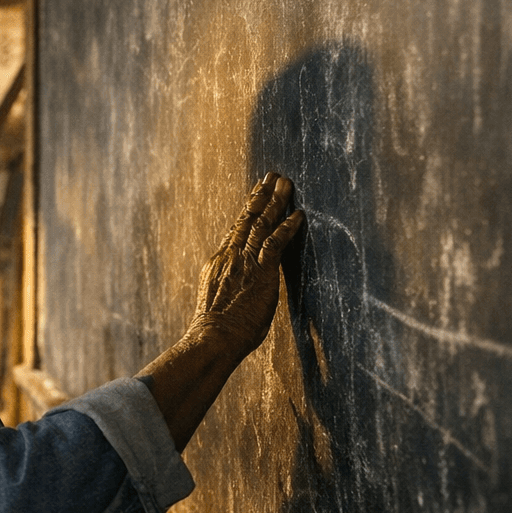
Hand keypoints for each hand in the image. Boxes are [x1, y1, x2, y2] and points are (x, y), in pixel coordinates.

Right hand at [184, 172, 304, 357]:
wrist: (213, 336)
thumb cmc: (215, 329)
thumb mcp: (216, 301)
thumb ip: (228, 287)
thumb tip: (236, 290)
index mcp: (218, 261)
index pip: (235, 230)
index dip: (246, 210)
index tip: (254, 195)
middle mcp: (230, 255)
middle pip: (246, 218)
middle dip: (260, 195)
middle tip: (271, 176)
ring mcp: (244, 261)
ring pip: (261, 223)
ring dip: (275, 201)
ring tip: (285, 183)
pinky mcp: (260, 270)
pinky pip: (275, 242)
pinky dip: (287, 226)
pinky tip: (298, 214)